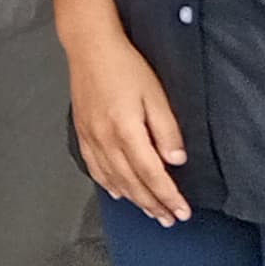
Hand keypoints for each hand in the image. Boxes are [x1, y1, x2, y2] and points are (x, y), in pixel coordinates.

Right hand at [61, 21, 193, 226]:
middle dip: (153, 204)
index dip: (167, 196)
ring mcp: (91, 138)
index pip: (151, 174)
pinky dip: (108, 185)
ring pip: (113, 179)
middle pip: (132, 182)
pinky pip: (95, 168)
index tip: (182, 211)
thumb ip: (166, 129)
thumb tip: (176, 161)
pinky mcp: (82, 132)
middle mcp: (105, 139)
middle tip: (170, 219)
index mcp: (126, 130)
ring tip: (151, 212)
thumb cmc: (126, 66)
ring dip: (134, 200)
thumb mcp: (155, 94)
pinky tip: (119, 193)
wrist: (89, 46)